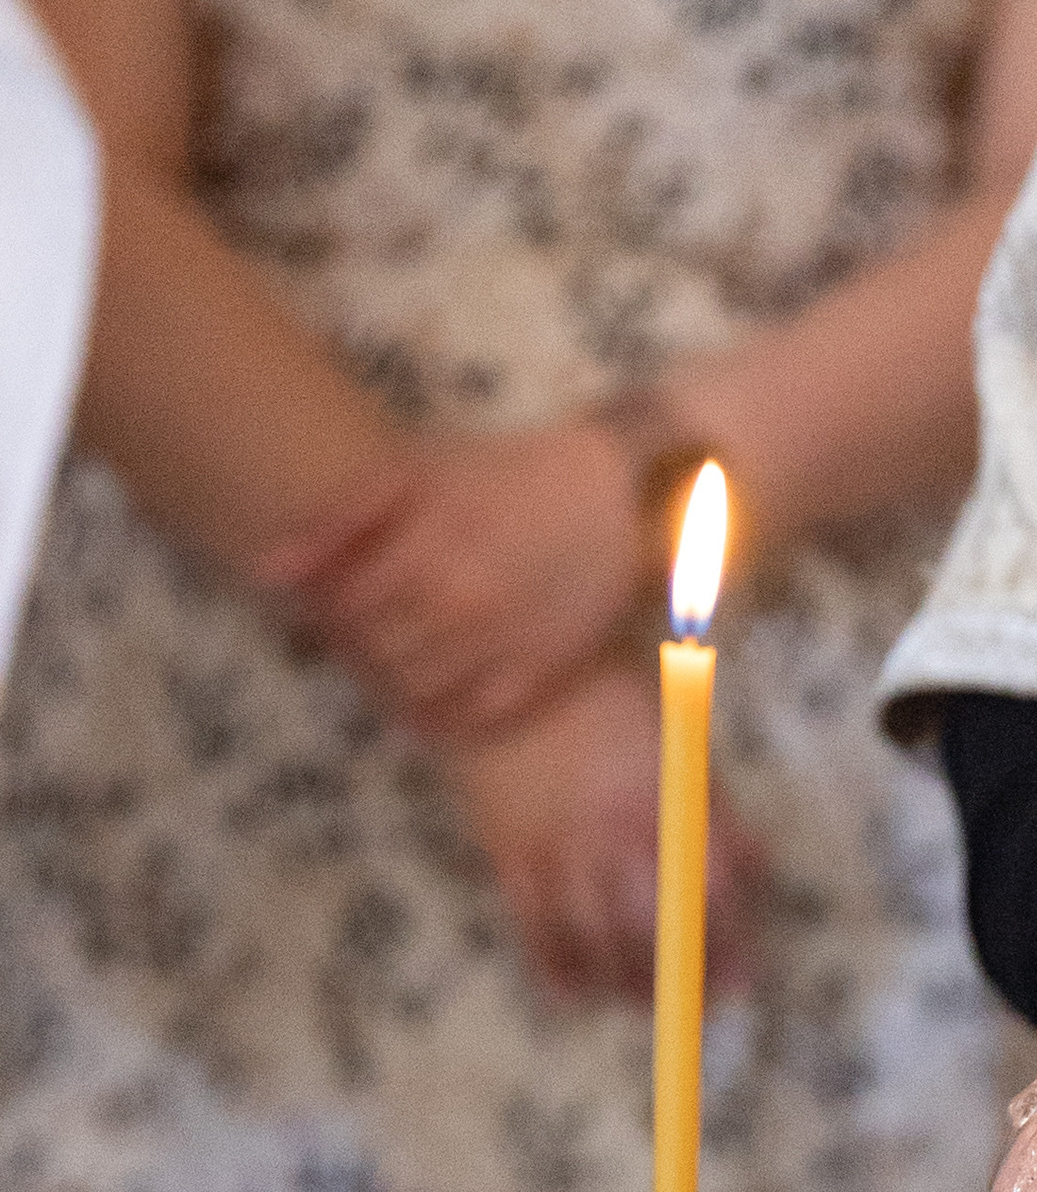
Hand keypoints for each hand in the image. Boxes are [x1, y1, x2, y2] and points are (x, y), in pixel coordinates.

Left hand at [263, 419, 653, 736]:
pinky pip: (472, 717)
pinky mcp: (541, 674)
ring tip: (407, 646)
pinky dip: (442, 714)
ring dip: (395, 677)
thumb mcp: (416, 474)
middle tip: (374, 622)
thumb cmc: (505, 474)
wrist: (613, 492)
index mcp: (423, 555)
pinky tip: (438, 687)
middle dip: (360, 642)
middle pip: (373, 655)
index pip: (340, 613)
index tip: (341, 596)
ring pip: (415, 691)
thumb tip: (267, 574)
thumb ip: (338, 520)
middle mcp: (461, 609)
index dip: (329, 609)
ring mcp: (503, 646)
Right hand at [441, 664, 762, 1003]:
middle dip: (682, 980)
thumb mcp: (682, 746)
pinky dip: (559, 971)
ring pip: (596, 941)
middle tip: (697, 1003)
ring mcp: (559, 847)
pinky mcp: (509, 856)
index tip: (742, 978)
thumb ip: (717, 812)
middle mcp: (616, 832)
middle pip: (655, 930)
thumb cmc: (608, 701)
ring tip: (644, 1003)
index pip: (712, 893)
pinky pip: (535, 930)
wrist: (505, 671)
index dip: (730, 945)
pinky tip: (578, 993)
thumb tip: (752, 871)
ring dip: (625, 986)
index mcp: (668, 801)